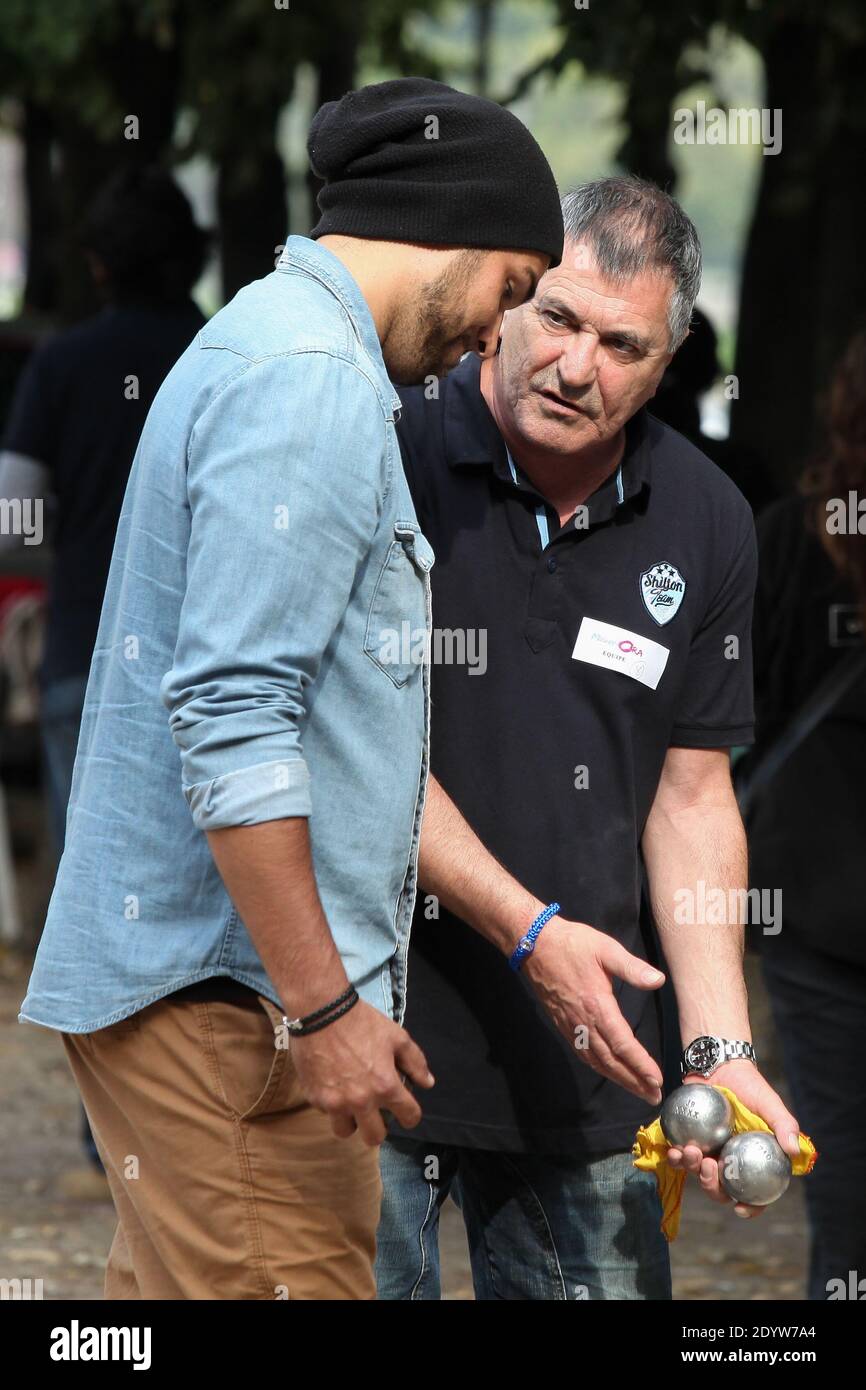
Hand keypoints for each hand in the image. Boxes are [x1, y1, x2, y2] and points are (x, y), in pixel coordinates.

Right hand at [290, 999, 434, 1146]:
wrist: (321, 1011)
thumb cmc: (362, 1022)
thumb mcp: (396, 1036)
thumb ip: (415, 1062)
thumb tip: (427, 1083)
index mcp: (385, 1086)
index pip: (408, 1117)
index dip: (411, 1115)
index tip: (406, 1111)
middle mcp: (361, 1101)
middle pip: (374, 1137)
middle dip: (379, 1128)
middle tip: (376, 1114)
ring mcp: (335, 1102)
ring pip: (345, 1131)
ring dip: (351, 1121)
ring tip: (351, 1104)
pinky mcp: (314, 1098)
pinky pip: (326, 1112)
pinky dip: (332, 1104)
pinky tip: (333, 1086)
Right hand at [522, 915, 665, 1104]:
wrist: (534, 944)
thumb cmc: (572, 944)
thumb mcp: (605, 948)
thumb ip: (631, 967)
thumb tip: (658, 980)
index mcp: (597, 1005)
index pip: (622, 1043)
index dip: (640, 1064)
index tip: (656, 1080)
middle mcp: (583, 1021)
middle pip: (610, 1060)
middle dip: (633, 1080)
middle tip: (653, 1097)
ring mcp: (571, 1025)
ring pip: (596, 1060)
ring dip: (618, 1079)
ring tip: (637, 1090)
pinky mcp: (562, 1024)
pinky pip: (583, 1053)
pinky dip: (598, 1067)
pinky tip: (608, 1071)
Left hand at [665, 1061, 799, 1218]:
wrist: (719, 1065)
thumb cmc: (749, 1086)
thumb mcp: (770, 1103)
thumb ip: (783, 1125)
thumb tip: (794, 1152)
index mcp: (752, 1161)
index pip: (756, 1193)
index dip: (750, 1207)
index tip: (739, 1208)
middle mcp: (730, 1162)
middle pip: (722, 1189)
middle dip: (713, 1187)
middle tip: (709, 1167)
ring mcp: (708, 1152)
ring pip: (698, 1174)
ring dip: (692, 1169)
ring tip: (691, 1152)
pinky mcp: (688, 1141)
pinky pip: (680, 1156)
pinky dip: (676, 1157)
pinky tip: (674, 1150)